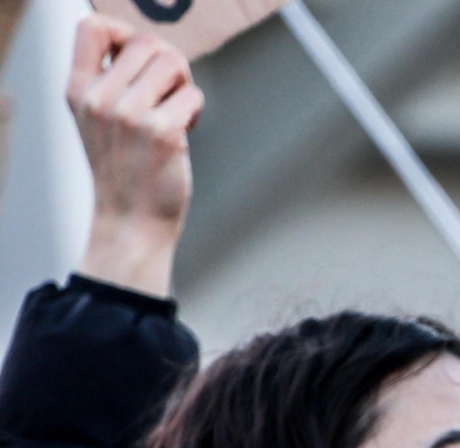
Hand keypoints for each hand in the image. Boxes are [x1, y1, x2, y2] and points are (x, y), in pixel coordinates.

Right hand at [68, 17, 202, 298]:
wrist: (131, 222)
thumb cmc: (123, 170)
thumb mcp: (97, 120)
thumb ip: (109, 81)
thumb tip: (149, 48)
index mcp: (78, 90)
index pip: (91, 27)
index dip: (124, 32)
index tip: (139, 60)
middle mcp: (99, 98)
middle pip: (147, 42)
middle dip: (168, 64)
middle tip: (168, 94)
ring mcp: (129, 114)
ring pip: (173, 62)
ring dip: (183, 84)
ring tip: (175, 111)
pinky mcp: (162, 132)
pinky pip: (191, 95)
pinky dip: (195, 110)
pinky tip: (183, 131)